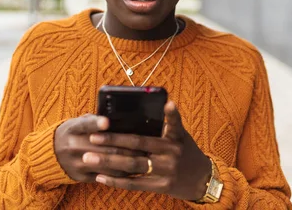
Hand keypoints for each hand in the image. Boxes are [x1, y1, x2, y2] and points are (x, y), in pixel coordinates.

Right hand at [54, 114, 146, 181]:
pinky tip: (133, 168)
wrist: (51, 154)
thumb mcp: (77, 122)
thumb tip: (117, 117)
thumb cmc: (72, 133)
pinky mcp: (81, 176)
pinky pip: (105, 175)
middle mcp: (73, 146)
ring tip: (144, 157)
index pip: (84, 124)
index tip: (106, 122)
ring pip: (107, 163)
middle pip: (103, 147)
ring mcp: (77, 163)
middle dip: (126, 145)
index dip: (95, 123)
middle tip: (144, 143)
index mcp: (72, 128)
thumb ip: (93, 120)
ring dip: (127, 160)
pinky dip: (121, 173)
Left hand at [86, 101, 211, 200]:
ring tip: (88, 158)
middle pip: (136, 147)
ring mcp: (164, 172)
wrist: (203, 179)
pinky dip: (116, 181)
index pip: (152, 128)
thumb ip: (167, 123)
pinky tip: (100, 177)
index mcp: (173, 138)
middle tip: (92, 137)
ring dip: (108, 162)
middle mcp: (169, 154)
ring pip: (132, 166)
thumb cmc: (187, 151)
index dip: (142, 122)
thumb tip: (160, 102)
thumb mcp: (181, 135)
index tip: (114, 119)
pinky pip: (134, 184)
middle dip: (112, 142)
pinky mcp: (160, 187)